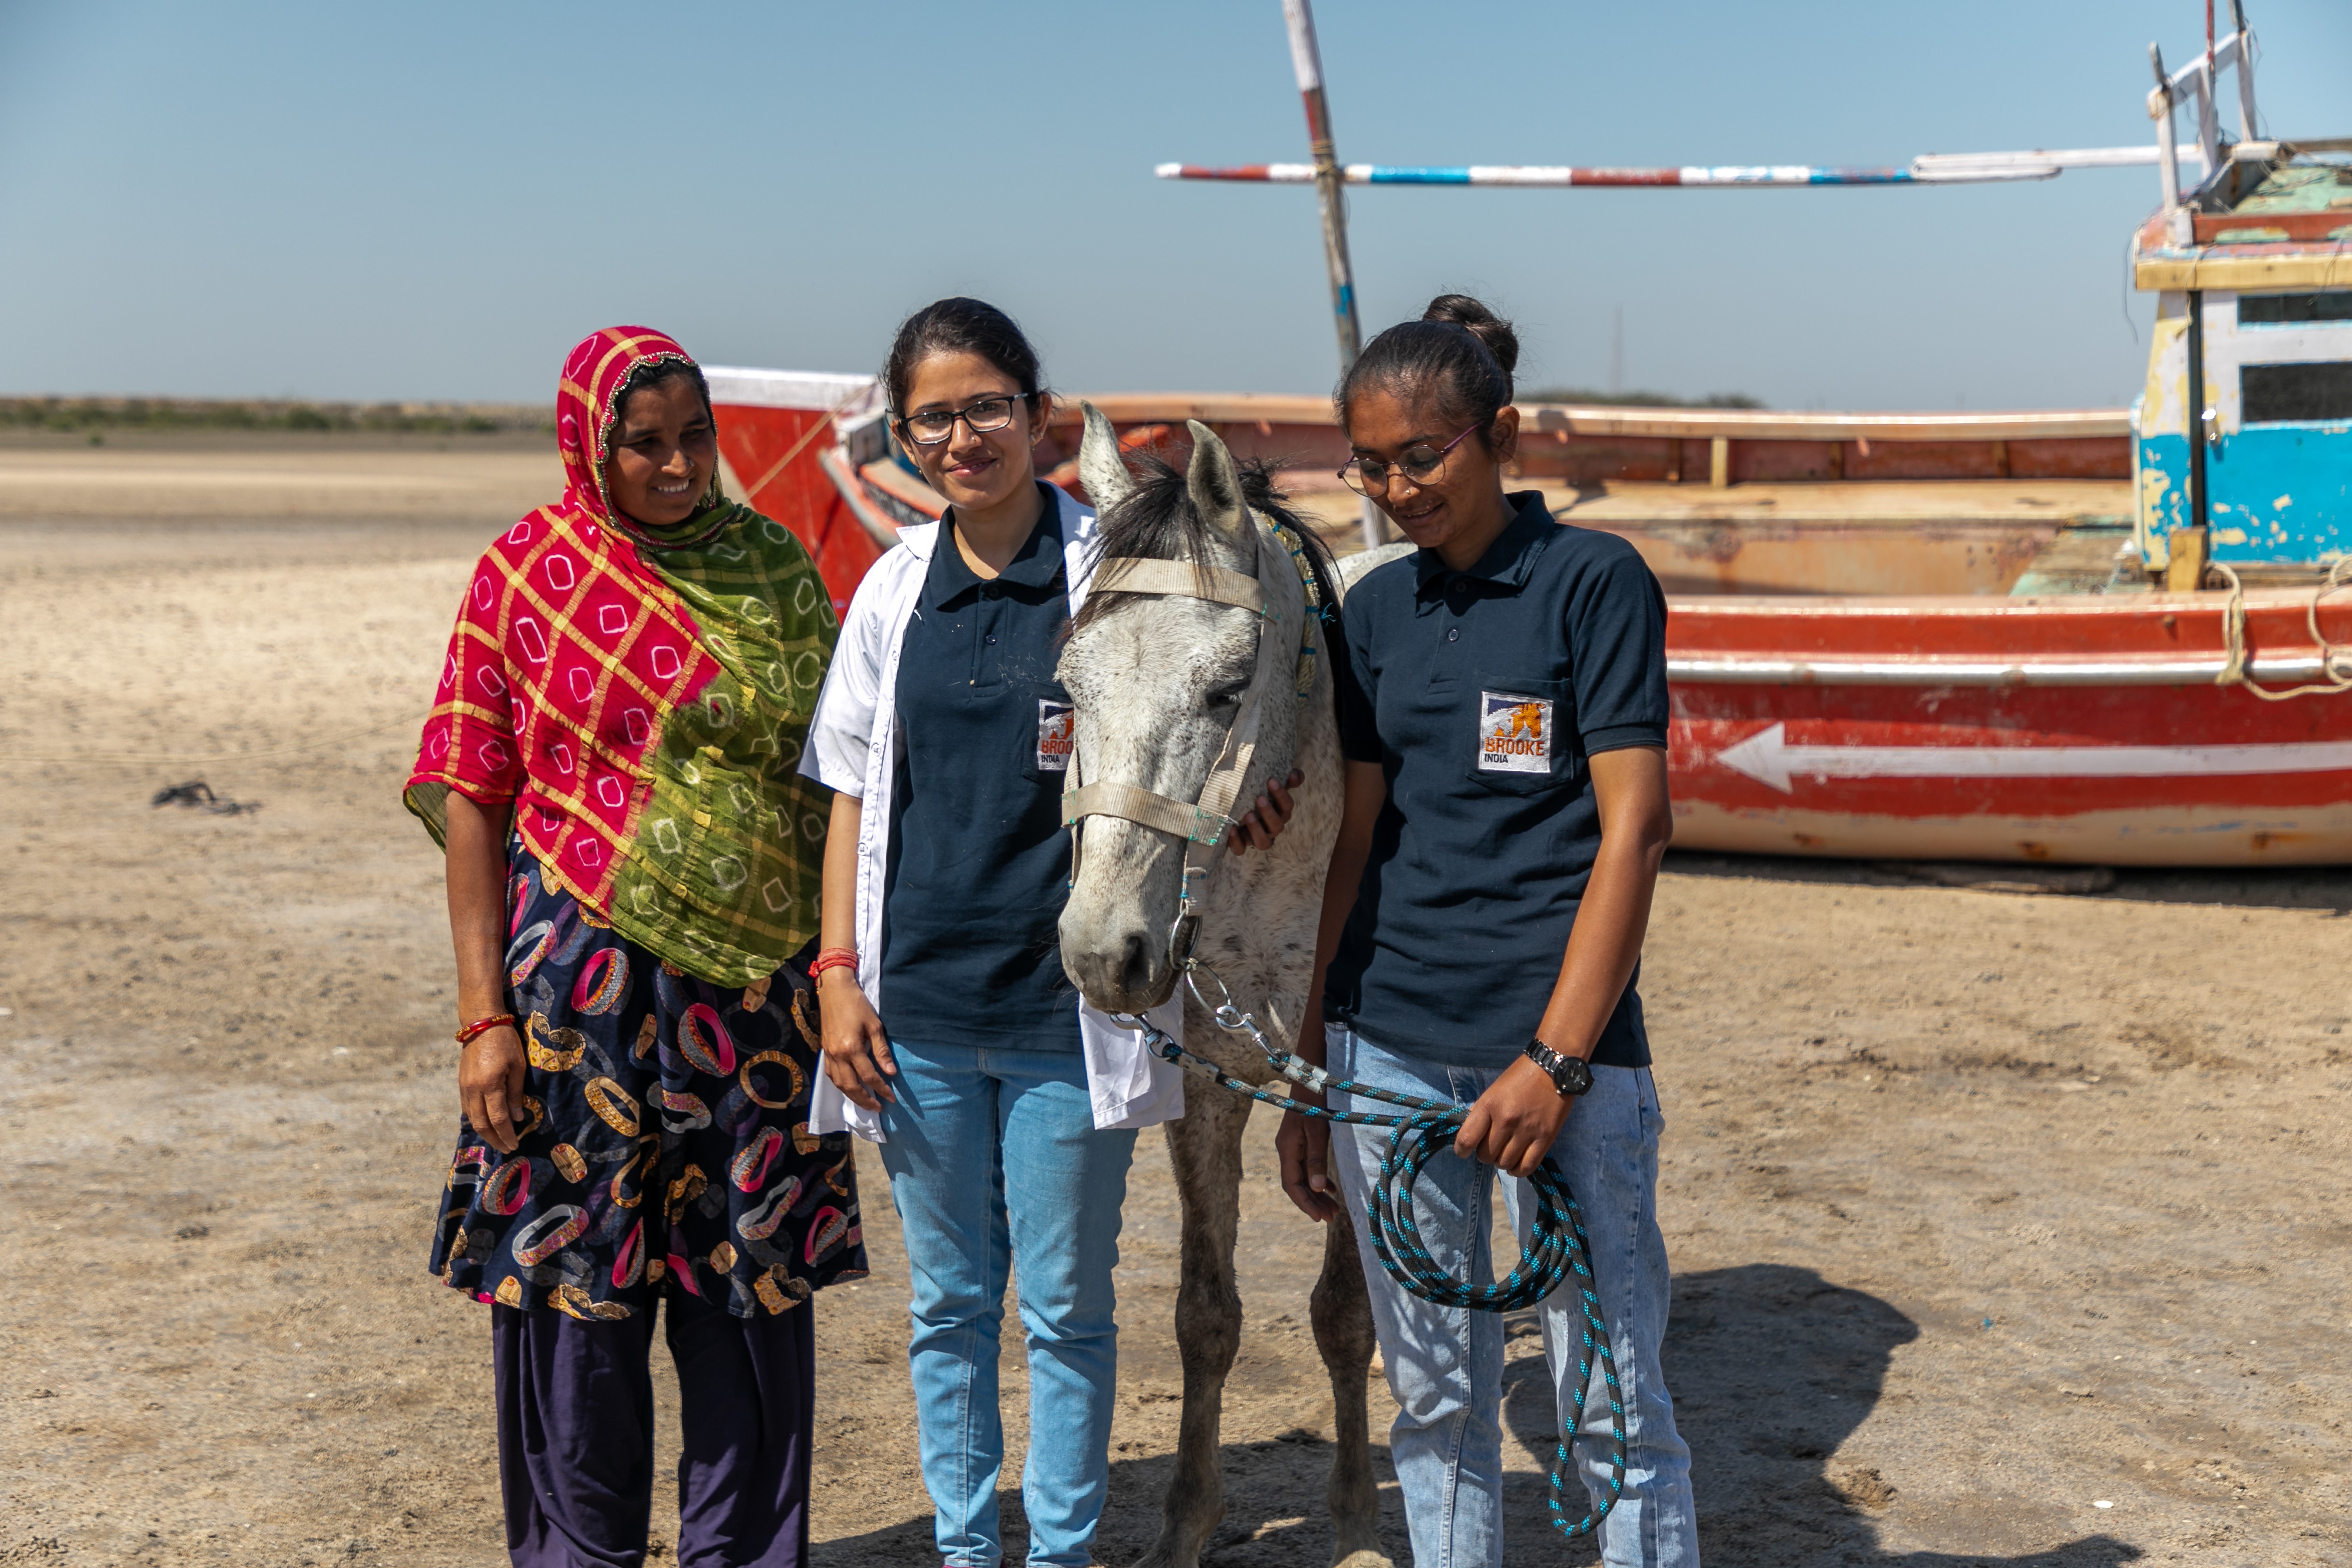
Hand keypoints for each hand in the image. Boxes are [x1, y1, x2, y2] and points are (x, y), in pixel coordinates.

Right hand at [458, 1026, 528, 1155]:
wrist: (480, 1023)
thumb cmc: (505, 1041)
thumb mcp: (518, 1066)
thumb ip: (516, 1093)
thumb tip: (517, 1118)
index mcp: (490, 1085)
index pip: (498, 1119)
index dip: (506, 1134)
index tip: (515, 1145)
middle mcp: (473, 1090)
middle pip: (482, 1124)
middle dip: (494, 1139)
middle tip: (507, 1148)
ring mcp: (464, 1088)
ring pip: (472, 1118)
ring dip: (484, 1132)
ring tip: (497, 1140)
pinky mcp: (461, 1084)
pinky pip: (467, 1109)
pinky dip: (476, 1120)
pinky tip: (485, 1124)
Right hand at [817, 967, 896, 1109]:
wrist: (835, 990)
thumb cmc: (858, 1005)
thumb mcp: (875, 1025)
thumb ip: (882, 1051)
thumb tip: (891, 1072)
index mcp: (852, 1048)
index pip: (868, 1076)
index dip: (881, 1089)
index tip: (891, 1098)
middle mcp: (838, 1055)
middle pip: (851, 1086)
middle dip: (865, 1100)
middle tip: (878, 1107)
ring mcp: (829, 1054)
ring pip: (839, 1084)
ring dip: (852, 1096)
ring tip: (865, 1102)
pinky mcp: (824, 1050)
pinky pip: (831, 1075)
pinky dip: (841, 1085)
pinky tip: (849, 1087)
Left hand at [1228, 769, 1304, 855]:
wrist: (1234, 808)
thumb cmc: (1256, 794)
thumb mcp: (1269, 785)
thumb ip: (1284, 778)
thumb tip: (1295, 774)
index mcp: (1280, 812)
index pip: (1287, 806)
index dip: (1281, 795)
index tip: (1271, 780)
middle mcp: (1271, 828)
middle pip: (1277, 826)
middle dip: (1269, 813)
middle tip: (1260, 798)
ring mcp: (1257, 838)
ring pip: (1264, 842)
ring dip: (1257, 829)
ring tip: (1248, 815)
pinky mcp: (1241, 845)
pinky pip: (1240, 849)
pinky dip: (1236, 842)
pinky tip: (1231, 829)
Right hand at [1276, 1104, 1339, 1221]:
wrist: (1310, 1082)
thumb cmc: (1315, 1104)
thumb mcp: (1317, 1131)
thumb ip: (1316, 1159)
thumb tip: (1317, 1187)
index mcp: (1287, 1150)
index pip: (1292, 1185)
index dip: (1304, 1203)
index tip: (1319, 1218)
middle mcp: (1287, 1152)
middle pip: (1297, 1185)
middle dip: (1313, 1203)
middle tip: (1331, 1218)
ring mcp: (1293, 1148)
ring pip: (1303, 1178)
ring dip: (1317, 1194)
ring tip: (1333, 1209)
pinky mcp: (1301, 1144)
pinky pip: (1307, 1168)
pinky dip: (1318, 1180)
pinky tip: (1329, 1189)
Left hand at [1453, 1058, 1574, 1177]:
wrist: (1553, 1068)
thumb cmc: (1520, 1076)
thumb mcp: (1494, 1090)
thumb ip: (1481, 1111)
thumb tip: (1471, 1133)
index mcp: (1489, 1105)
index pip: (1467, 1139)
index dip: (1461, 1151)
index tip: (1463, 1152)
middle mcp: (1506, 1120)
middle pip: (1486, 1155)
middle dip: (1485, 1155)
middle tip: (1491, 1147)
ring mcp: (1527, 1131)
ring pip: (1505, 1163)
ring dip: (1502, 1162)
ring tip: (1505, 1153)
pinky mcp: (1546, 1138)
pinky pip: (1527, 1167)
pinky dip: (1518, 1170)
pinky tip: (1515, 1165)